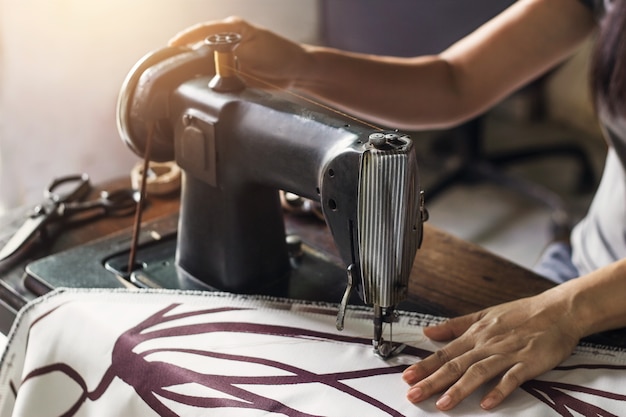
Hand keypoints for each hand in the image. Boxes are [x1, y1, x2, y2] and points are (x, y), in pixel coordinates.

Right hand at [169, 16, 309, 88]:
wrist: (297, 72)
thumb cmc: (282, 56)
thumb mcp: (255, 53)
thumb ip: (233, 54)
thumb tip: (215, 58)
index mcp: (234, 28)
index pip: (204, 30)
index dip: (187, 38)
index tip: (173, 46)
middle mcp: (230, 39)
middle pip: (201, 45)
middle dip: (187, 55)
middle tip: (171, 65)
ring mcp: (232, 55)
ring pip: (207, 62)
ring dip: (197, 69)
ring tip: (181, 76)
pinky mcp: (235, 70)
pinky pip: (217, 74)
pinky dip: (209, 79)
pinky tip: (202, 85)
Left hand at [402, 289, 582, 410]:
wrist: (558, 310)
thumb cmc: (521, 314)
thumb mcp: (483, 315)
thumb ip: (455, 326)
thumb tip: (428, 331)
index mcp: (475, 334)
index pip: (444, 353)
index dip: (425, 366)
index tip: (407, 377)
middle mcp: (487, 344)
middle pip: (455, 365)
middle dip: (432, 381)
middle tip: (414, 394)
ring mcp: (507, 353)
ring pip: (478, 372)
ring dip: (460, 389)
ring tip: (443, 403)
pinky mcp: (528, 362)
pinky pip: (511, 378)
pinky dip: (499, 390)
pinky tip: (487, 403)